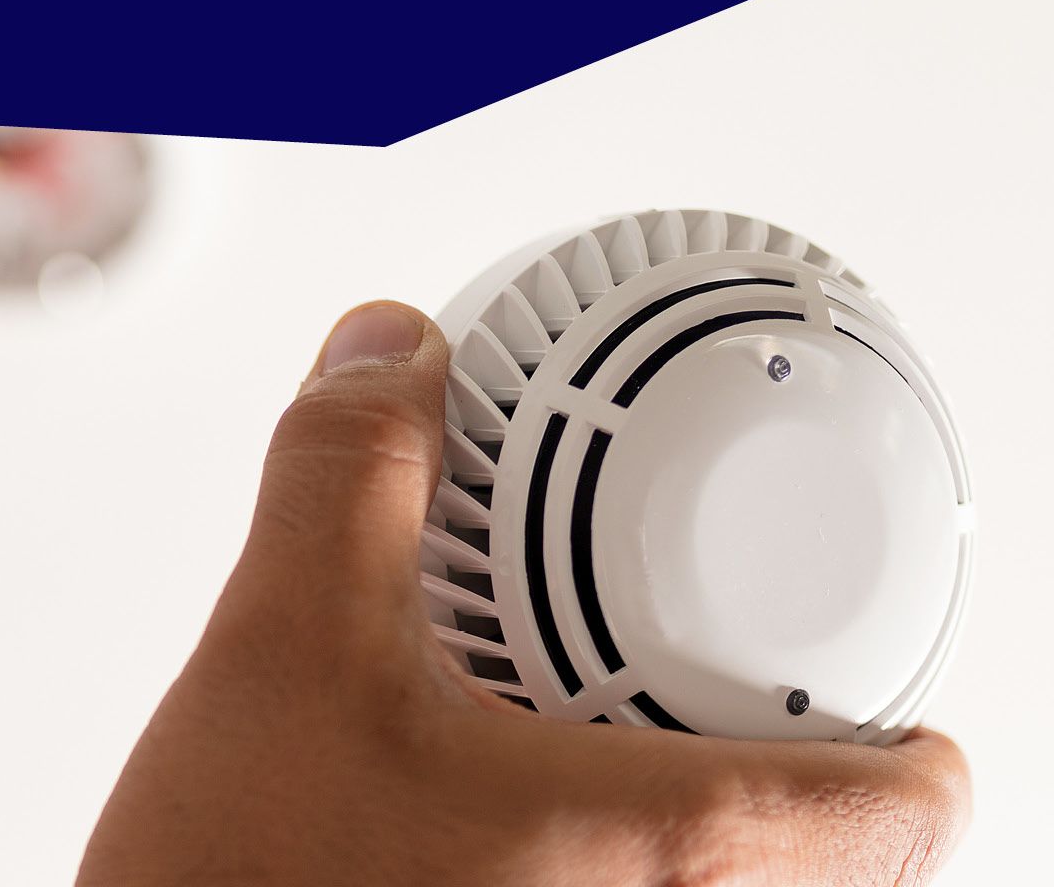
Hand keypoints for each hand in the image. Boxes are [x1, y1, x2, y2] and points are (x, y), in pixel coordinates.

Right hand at [80, 301, 970, 885]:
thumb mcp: (286, 633)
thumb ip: (352, 472)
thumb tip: (388, 361)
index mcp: (662, 847)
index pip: (898, 815)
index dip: (908, 743)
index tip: (873, 688)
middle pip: (808, 854)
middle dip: (752, 746)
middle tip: (697, 672)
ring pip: (690, 885)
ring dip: (652, 797)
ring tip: (568, 722)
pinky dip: (569, 841)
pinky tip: (463, 791)